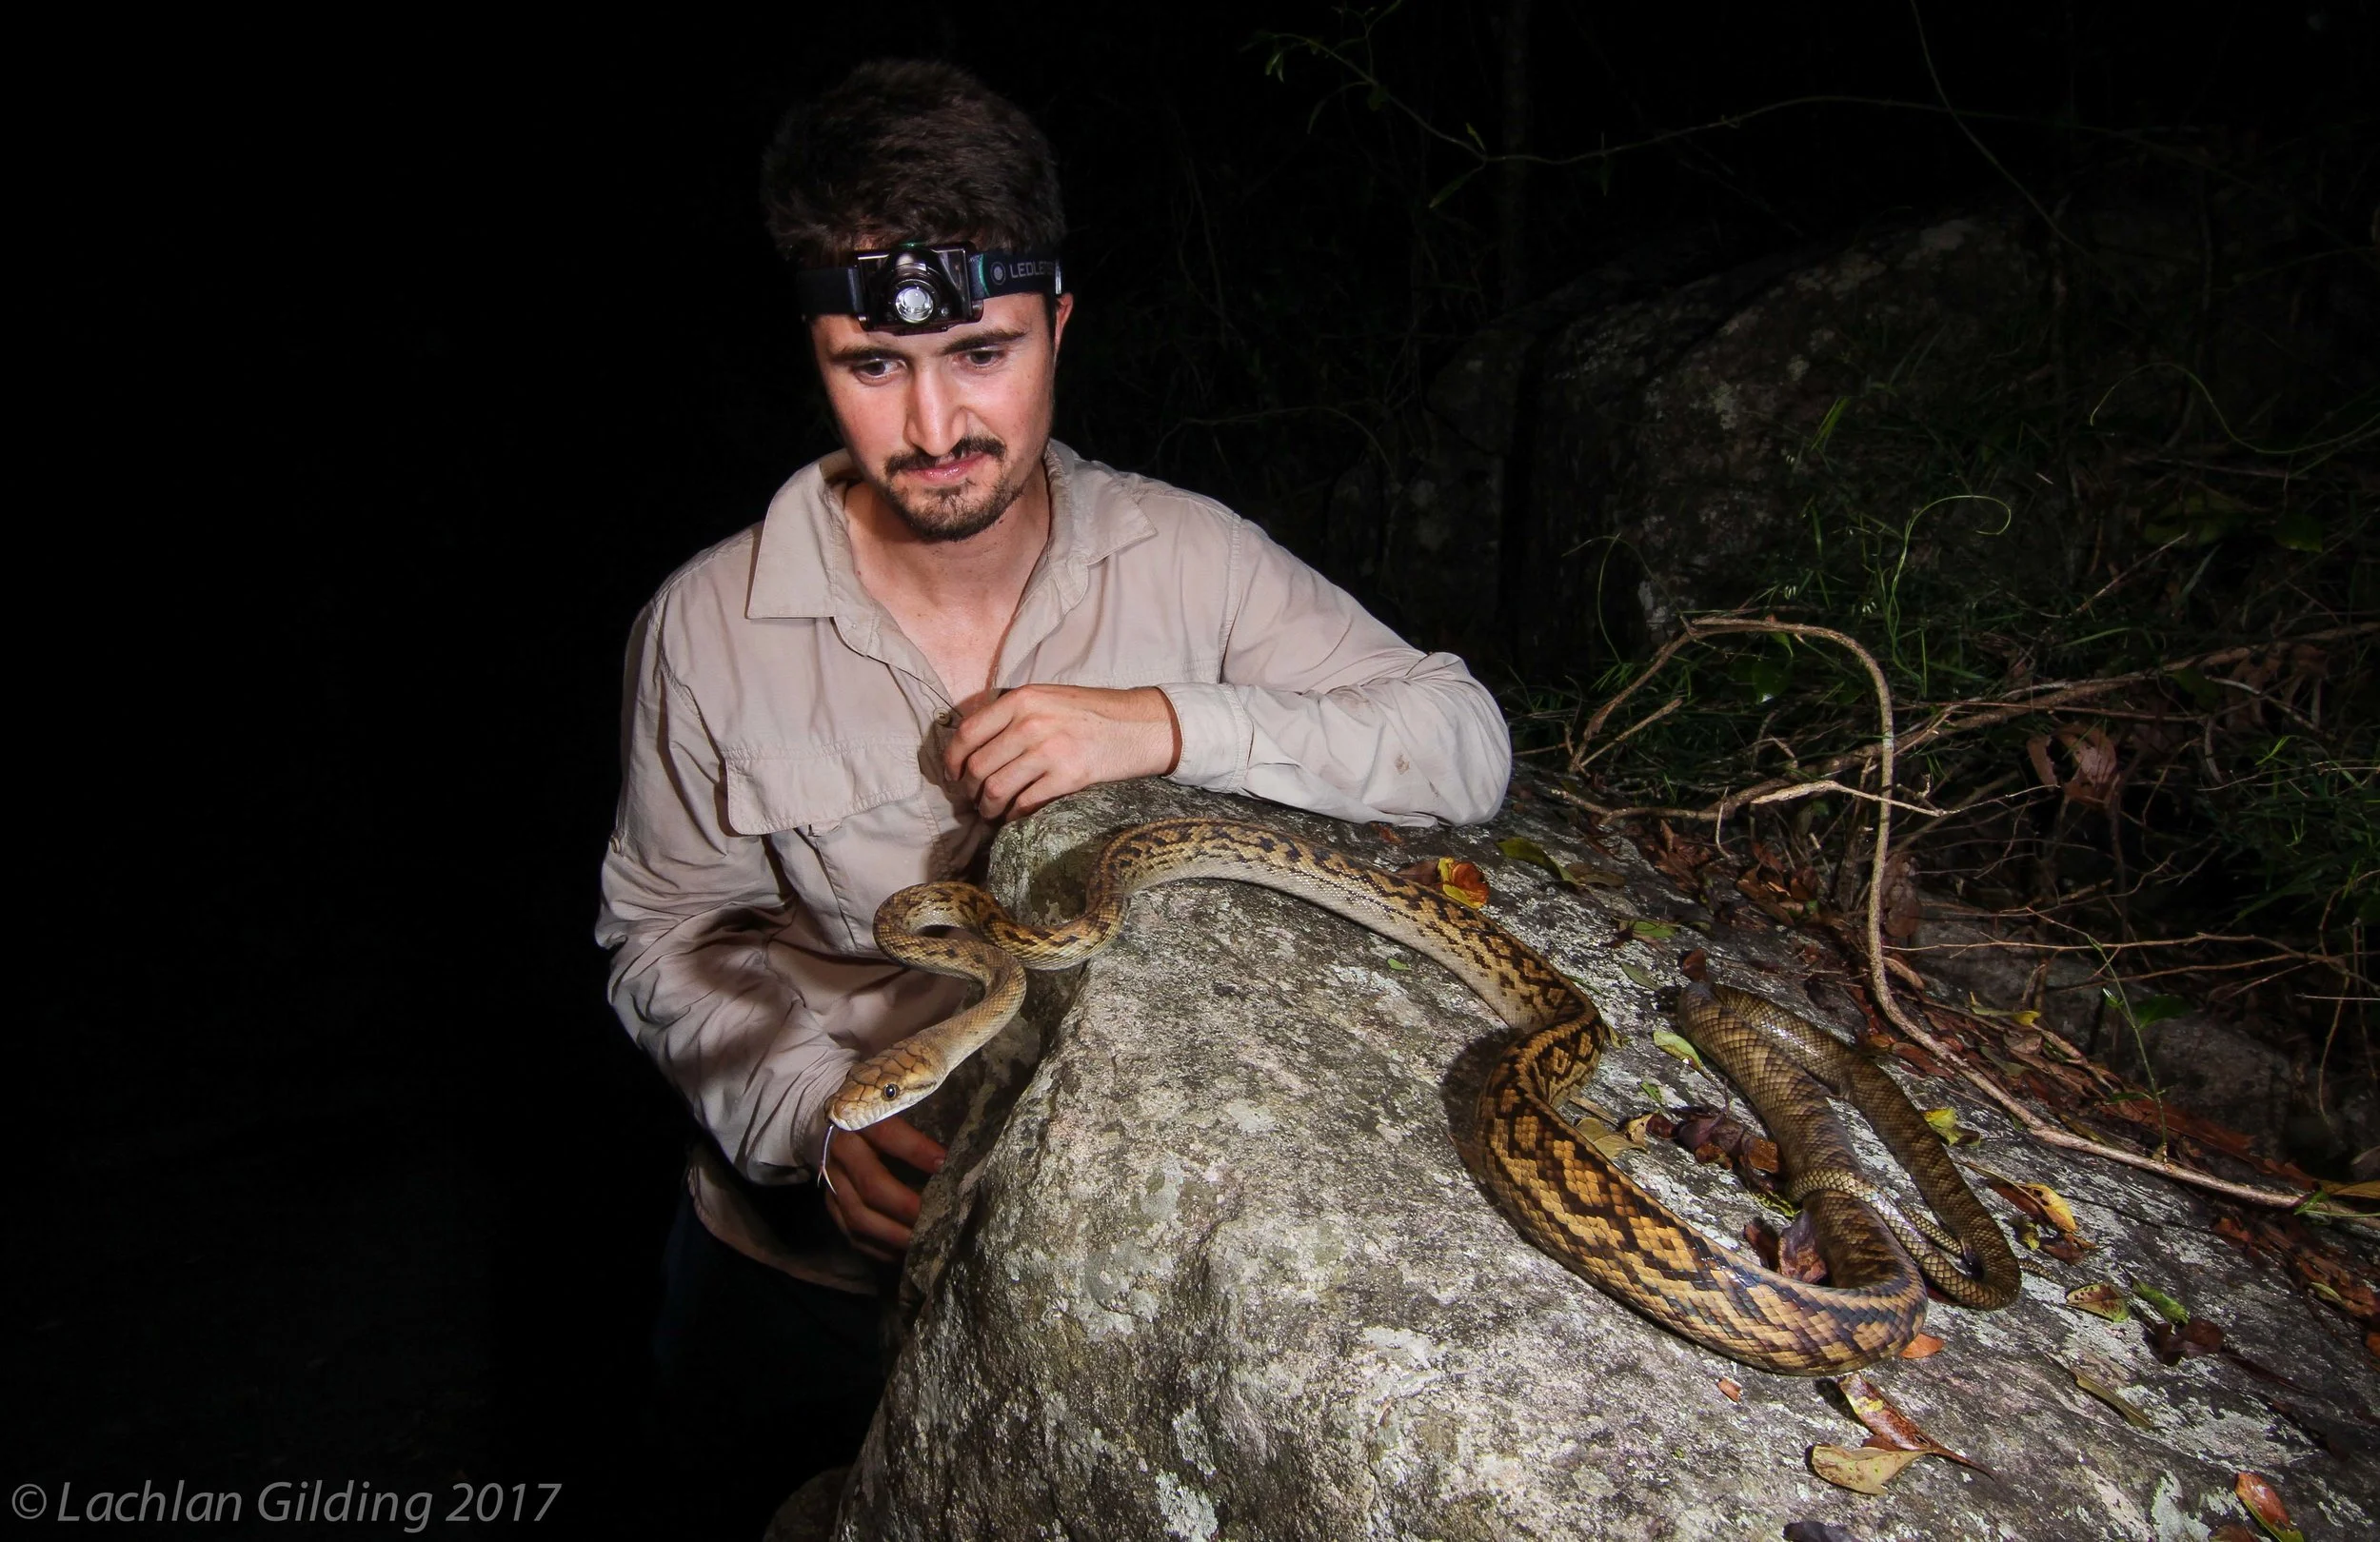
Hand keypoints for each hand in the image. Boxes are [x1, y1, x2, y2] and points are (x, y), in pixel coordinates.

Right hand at [821, 1115, 946, 1260]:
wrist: (823, 1128)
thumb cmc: (870, 1116)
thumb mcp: (888, 1108)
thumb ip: (917, 1119)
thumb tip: (957, 1146)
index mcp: (858, 1122)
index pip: (887, 1134)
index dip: (916, 1150)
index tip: (946, 1164)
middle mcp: (841, 1154)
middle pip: (872, 1186)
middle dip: (907, 1206)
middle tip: (937, 1217)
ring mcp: (832, 1183)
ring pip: (859, 1217)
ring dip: (894, 1234)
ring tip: (924, 1242)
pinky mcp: (830, 1206)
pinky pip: (851, 1235)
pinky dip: (879, 1248)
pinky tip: (903, 1253)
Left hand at [944, 684, 1181, 819]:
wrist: (1143, 724)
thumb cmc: (1095, 712)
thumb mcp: (1050, 697)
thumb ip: (1014, 713)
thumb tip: (975, 744)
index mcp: (1022, 699)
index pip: (969, 732)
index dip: (953, 759)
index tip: (952, 775)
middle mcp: (1031, 722)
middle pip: (978, 766)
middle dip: (969, 790)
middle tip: (973, 800)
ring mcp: (1049, 750)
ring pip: (996, 789)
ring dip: (988, 808)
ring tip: (991, 813)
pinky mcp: (1068, 777)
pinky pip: (1025, 805)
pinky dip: (1014, 817)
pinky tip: (1016, 818)